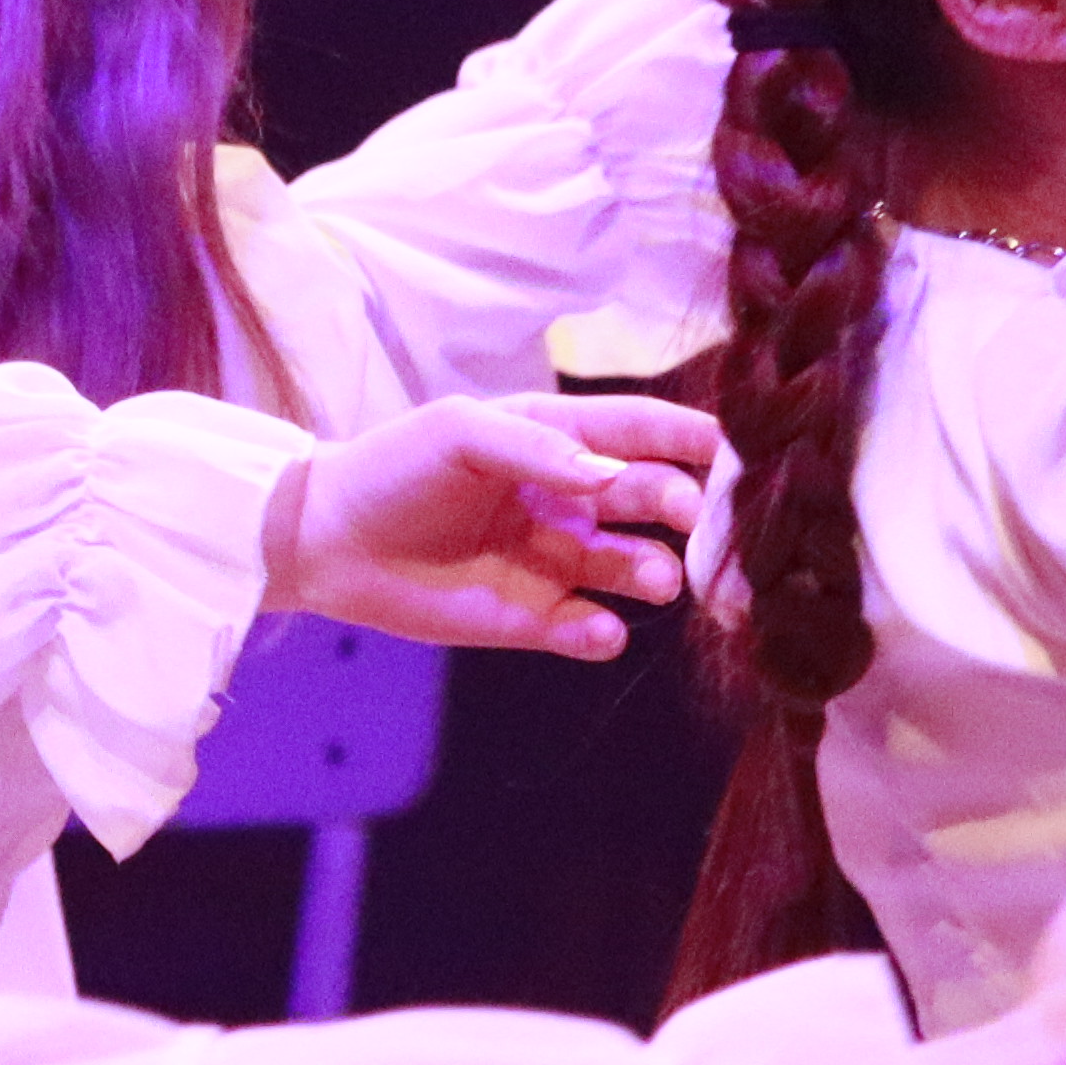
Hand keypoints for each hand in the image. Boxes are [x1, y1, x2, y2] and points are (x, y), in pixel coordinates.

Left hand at [265, 391, 714, 660]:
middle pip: (654, 501)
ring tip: (656, 577)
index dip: (692, 440)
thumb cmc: (395, 467)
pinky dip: (601, 631)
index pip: (644, 432)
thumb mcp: (460, 434)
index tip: (737, 450)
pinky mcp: (534, 619)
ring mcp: (557, 560)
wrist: (328, 540)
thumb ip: (537, 447)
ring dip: (655, 572)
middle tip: (702, 524)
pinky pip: (588, 629)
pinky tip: (595, 626)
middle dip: (688, 510)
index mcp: (560, 438)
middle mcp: (573, 499)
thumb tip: (611, 474)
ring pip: (634, 568)